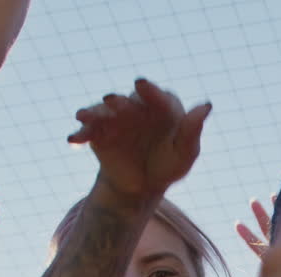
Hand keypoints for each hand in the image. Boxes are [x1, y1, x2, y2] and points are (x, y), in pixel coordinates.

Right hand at [68, 78, 211, 198]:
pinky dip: (80, 134)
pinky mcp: (97, 132)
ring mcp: (114, 118)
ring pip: (102, 112)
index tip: (140, 84)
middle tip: (113, 102)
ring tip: (84, 116)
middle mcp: (135, 107)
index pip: (156, 96)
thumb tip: (206, 105)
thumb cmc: (168, 165)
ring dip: (94, 113)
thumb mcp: (184, 154)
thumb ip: (191, 131)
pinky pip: (87, 131)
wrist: (141, 186)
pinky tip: (73, 141)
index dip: (149, 91)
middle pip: (126, 102)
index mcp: (160, 107)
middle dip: (119, 102)